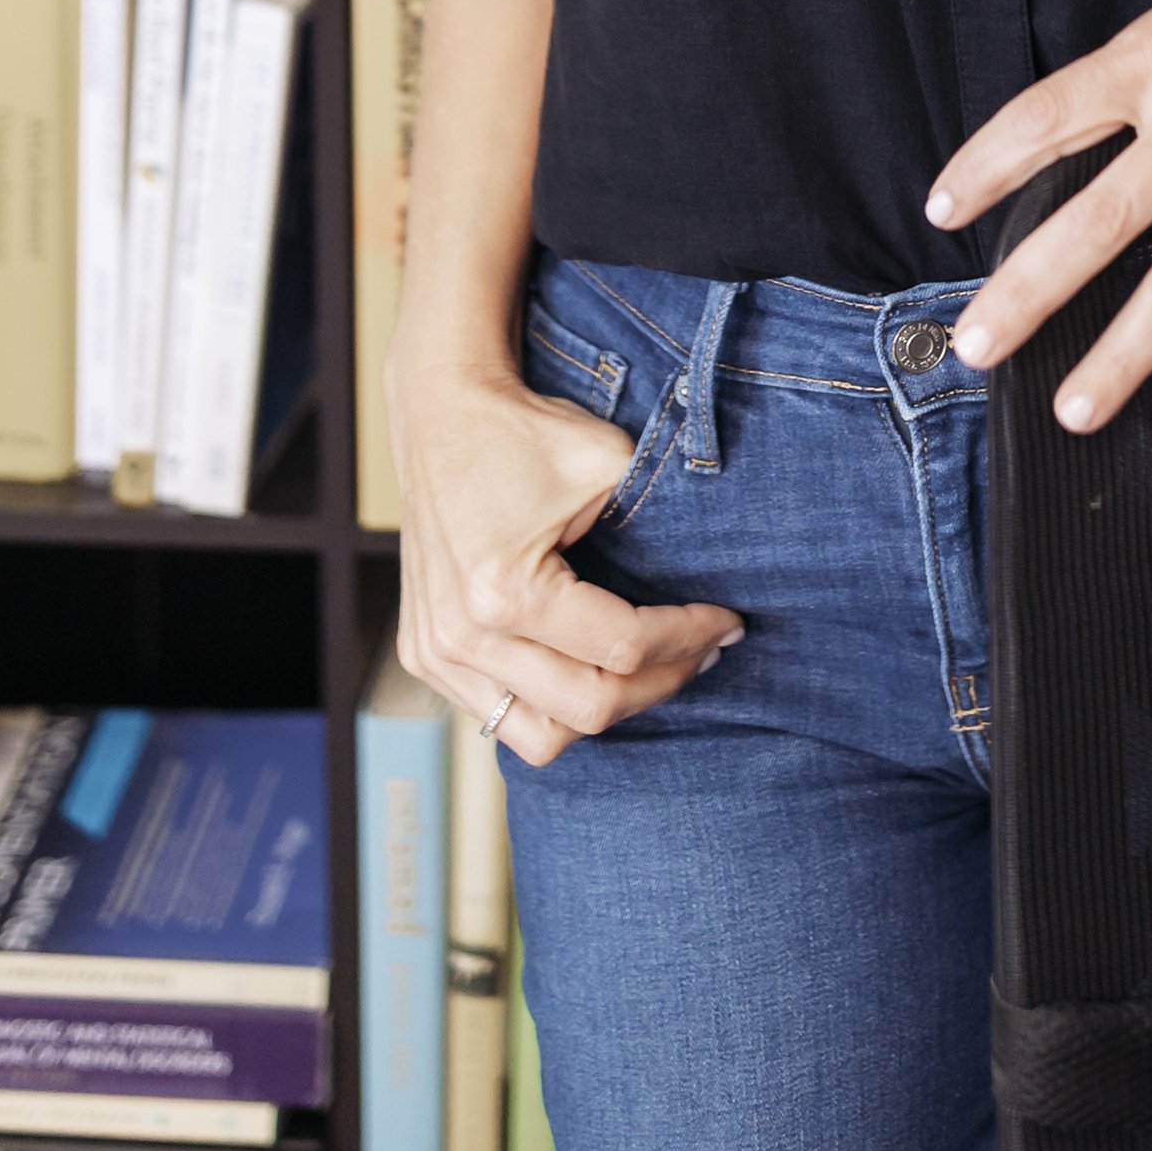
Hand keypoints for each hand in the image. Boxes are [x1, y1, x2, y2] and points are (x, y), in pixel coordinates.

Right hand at [390, 346, 741, 767]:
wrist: (443, 413)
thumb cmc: (528, 433)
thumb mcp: (608, 464)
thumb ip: (656, 527)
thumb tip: (712, 578)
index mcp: (505, 592)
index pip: (622, 648)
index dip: (688, 637)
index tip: (727, 621)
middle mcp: (463, 636)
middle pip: (588, 708)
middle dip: (662, 681)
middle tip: (704, 650)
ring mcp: (436, 653)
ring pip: (540, 737)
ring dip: (606, 709)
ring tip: (651, 670)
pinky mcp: (424, 656)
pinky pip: (499, 716)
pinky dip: (553, 705)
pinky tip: (592, 667)